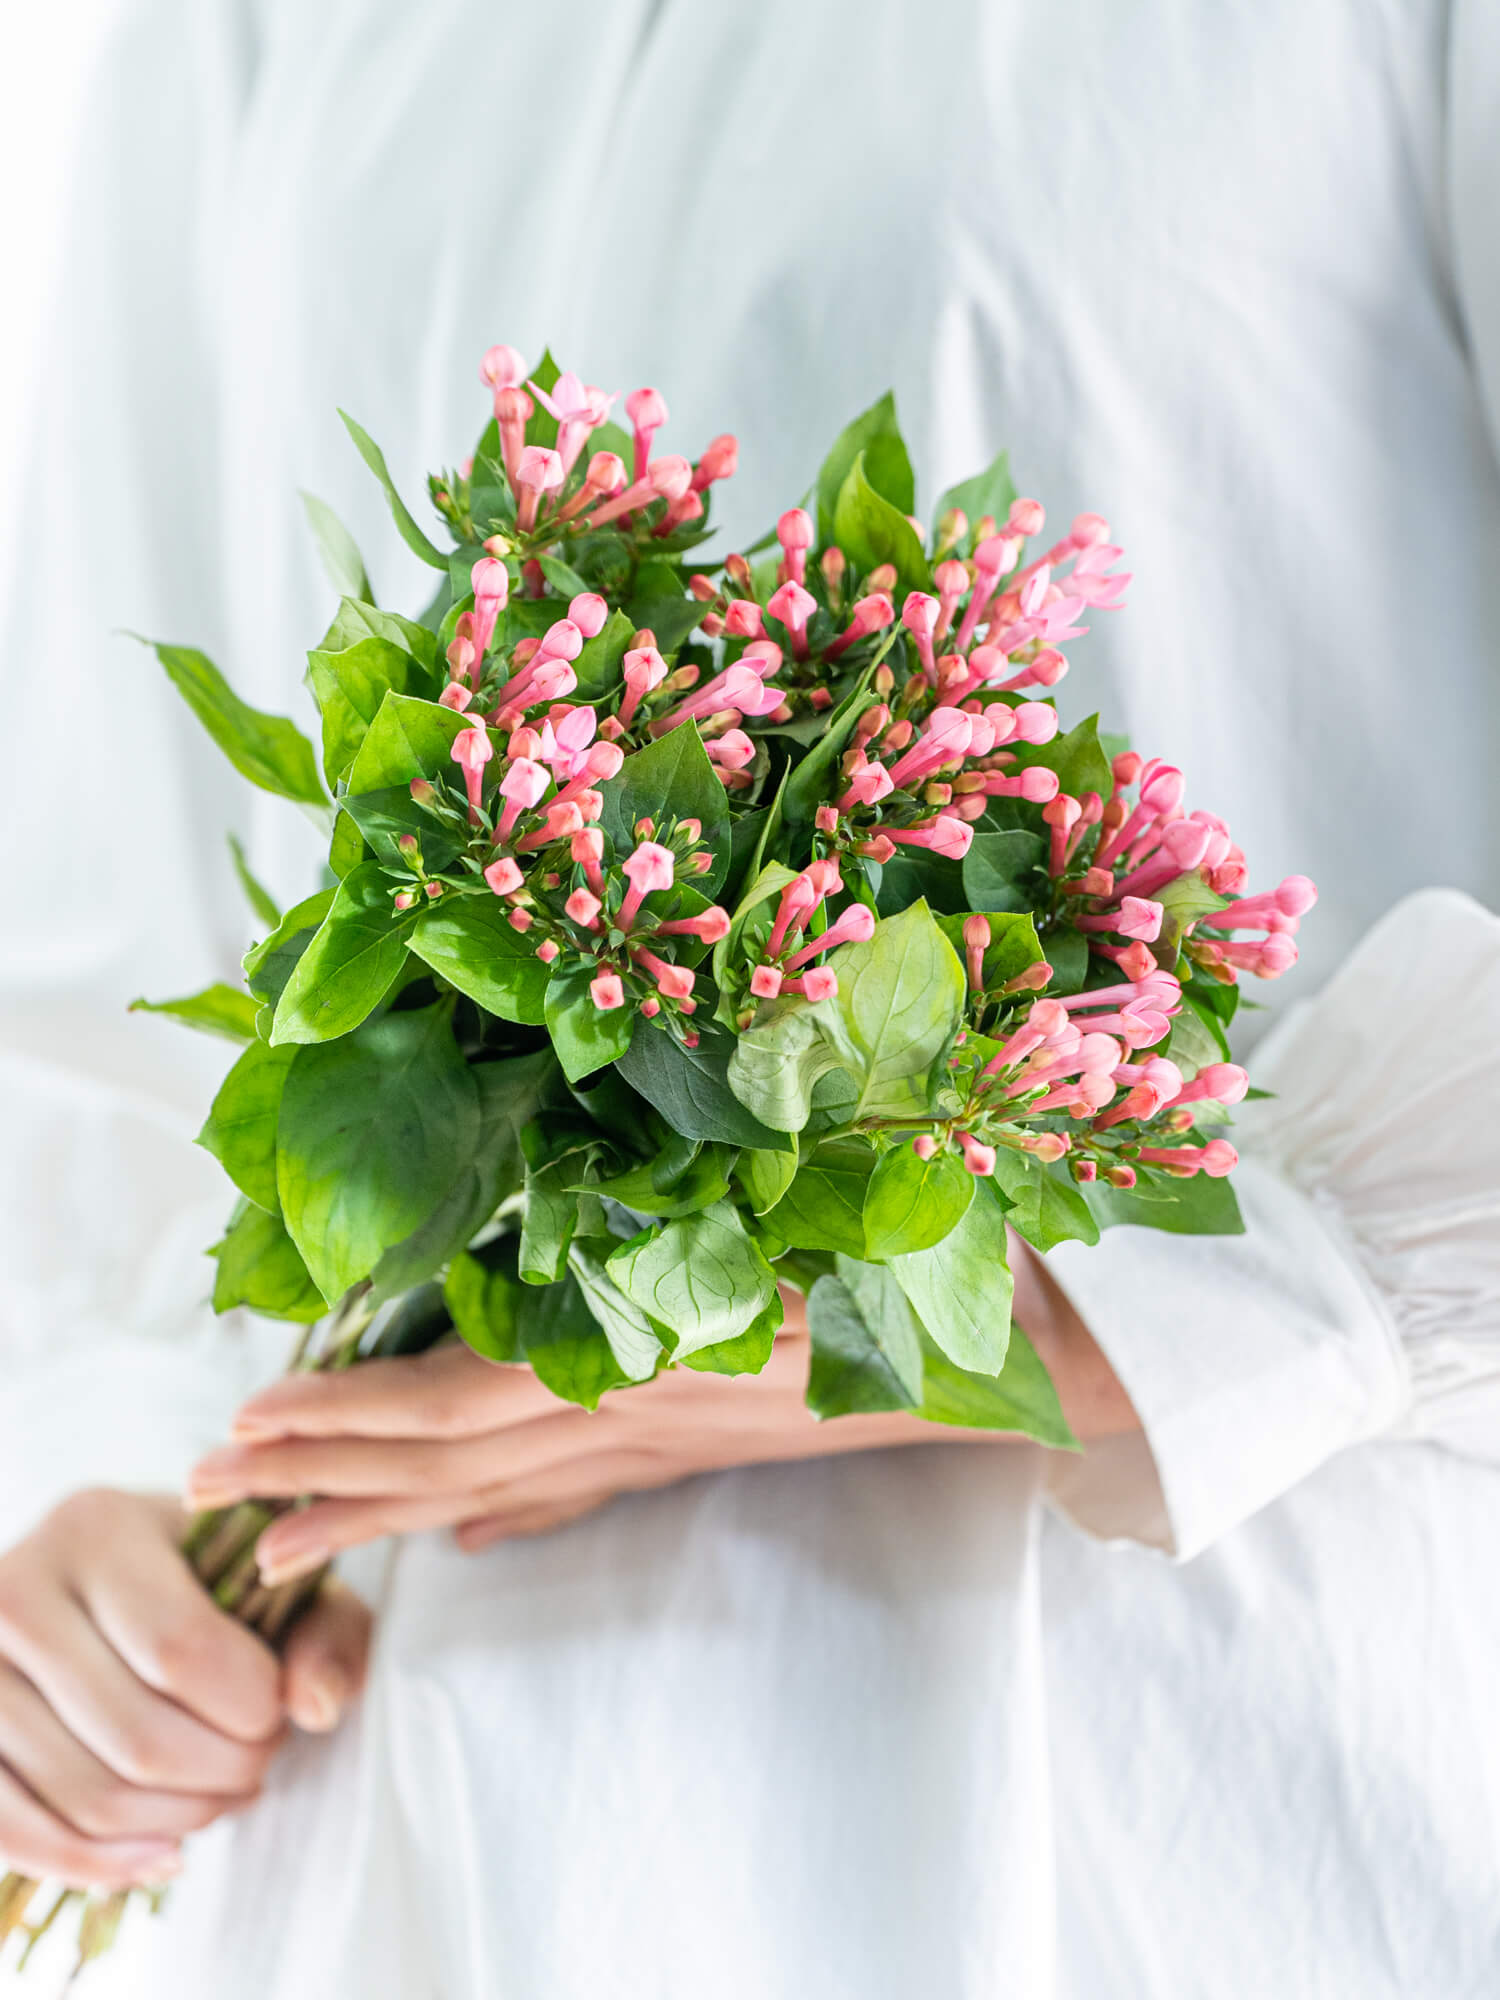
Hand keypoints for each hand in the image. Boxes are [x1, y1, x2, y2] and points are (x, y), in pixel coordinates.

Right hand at [0, 1490, 370, 1888]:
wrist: (114, 1584)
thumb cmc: (213, 1583)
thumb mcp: (284, 1582)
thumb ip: (326, 1634)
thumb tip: (314, 1708)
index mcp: (99, 1527)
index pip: (182, 1650)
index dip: (250, 1710)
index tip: (280, 1714)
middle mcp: (19, 1589)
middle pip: (136, 1735)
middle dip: (224, 1773)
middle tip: (259, 1763)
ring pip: (85, 1793)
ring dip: (177, 1820)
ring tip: (220, 1794)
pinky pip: (15, 1832)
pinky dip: (98, 1864)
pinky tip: (163, 1855)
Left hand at [188, 1248, 1137, 1575]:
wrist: (1021, 1352)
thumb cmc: (917, 1254)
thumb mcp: (811, 1221)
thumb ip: (703, 1251)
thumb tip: (597, 1271)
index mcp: (649, 1351)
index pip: (463, 1402)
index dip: (355, 1417)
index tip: (254, 1421)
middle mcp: (640, 1409)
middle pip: (453, 1458)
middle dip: (330, 1475)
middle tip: (219, 1488)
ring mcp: (665, 1438)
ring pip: (498, 1487)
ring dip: (386, 1509)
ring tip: (292, 1534)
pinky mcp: (696, 1446)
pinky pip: (575, 1492)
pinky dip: (501, 1512)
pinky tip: (464, 1538)